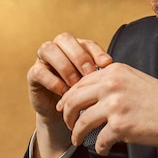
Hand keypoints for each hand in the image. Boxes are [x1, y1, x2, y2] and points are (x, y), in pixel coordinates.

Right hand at [27, 33, 111, 157]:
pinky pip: (39, 71)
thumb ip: (106, 77)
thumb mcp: (100, 88)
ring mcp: (44, 60)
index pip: (86, 42)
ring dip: (64, 66)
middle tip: (90, 73)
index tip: (107, 65)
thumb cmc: (89, 100)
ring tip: (76, 84)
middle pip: (64, 39)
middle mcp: (59, 50)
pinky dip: (53, 81)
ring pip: (48, 49)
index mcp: (78, 49)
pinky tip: (65, 93)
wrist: (69, 119)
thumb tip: (124, 74)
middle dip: (78, 56)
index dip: (95, 52)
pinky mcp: (34, 75)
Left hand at [57, 63, 157, 157]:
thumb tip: (88, 94)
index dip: (68, 98)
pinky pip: (99, 141)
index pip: (80, 82)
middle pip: (74, 100)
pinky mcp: (120, 126)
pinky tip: (104, 150)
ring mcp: (115, 105)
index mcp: (115, 71)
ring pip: (81, 122)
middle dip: (66, 115)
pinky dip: (99, 148)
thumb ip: (113, 82)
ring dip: (76, 134)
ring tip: (77, 140)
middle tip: (68, 125)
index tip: (64, 108)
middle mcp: (112, 85)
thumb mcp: (135, 80)